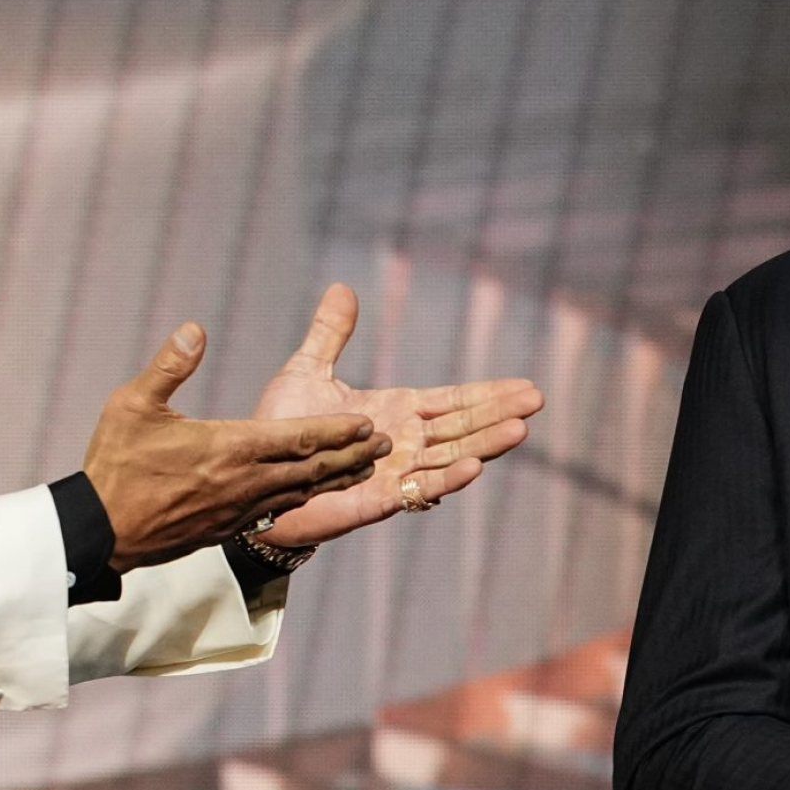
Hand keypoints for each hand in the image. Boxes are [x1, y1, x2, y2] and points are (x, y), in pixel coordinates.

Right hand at [83, 323, 390, 570]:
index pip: (297, 438)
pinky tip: (316, 492)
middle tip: (386, 444)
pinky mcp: (230, 528)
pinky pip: (280, 510)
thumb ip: (169, 366)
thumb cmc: (115, 466)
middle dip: (351, 455)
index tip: (367, 423)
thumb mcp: (132, 405)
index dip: (336, 431)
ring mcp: (240, 510)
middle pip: (312, 468)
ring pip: (302, 492)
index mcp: (228, 449)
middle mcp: (245, 482)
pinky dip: (307, 499)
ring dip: (337, 479)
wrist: (101, 533)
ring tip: (366, 467)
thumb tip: (195, 329)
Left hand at [247, 283, 542, 546]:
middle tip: (535, 401)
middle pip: (462, 427)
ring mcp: (395, 473)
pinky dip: (447, 479)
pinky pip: (419, 490)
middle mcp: (404, 444)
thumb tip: (342, 288)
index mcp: (397, 412)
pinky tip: (473, 466)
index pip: (452, 402)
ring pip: (450, 457)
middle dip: (498, 414)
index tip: (525, 387)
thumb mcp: (306, 372)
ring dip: (484, 444)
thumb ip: (330, 335)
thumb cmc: (283, 431)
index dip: (488, 394)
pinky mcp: (378, 500)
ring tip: (519, 430)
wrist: (254, 479)